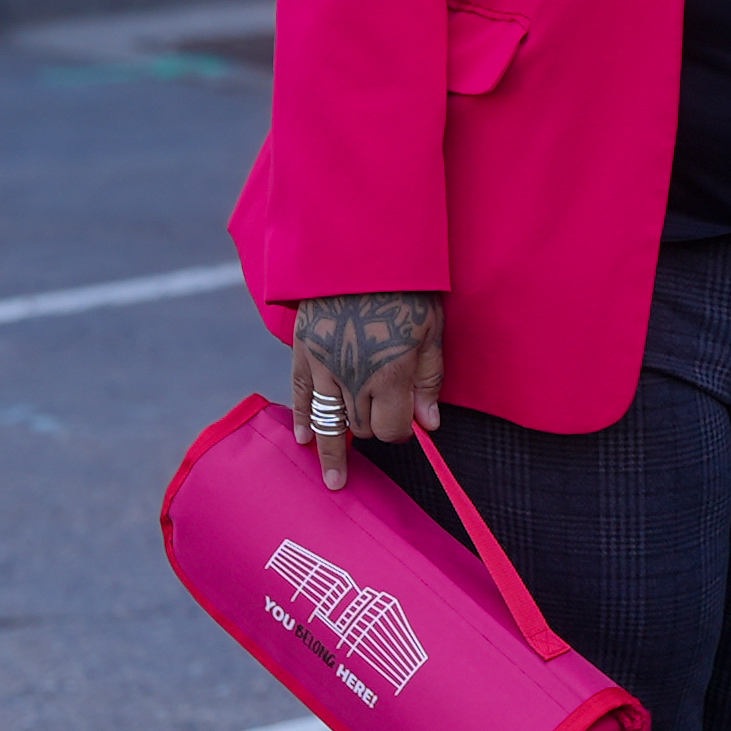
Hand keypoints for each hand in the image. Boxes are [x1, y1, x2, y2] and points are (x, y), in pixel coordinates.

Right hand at [288, 292, 444, 490]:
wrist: (360, 250)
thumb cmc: (407, 286)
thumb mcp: (431, 329)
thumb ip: (428, 378)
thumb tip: (429, 424)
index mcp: (390, 372)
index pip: (392, 427)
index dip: (402, 431)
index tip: (409, 425)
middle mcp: (353, 376)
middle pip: (361, 425)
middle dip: (373, 430)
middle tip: (382, 428)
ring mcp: (322, 366)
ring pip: (328, 420)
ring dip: (332, 452)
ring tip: (334, 480)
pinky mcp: (302, 352)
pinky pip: (299, 395)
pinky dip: (303, 419)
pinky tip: (305, 439)